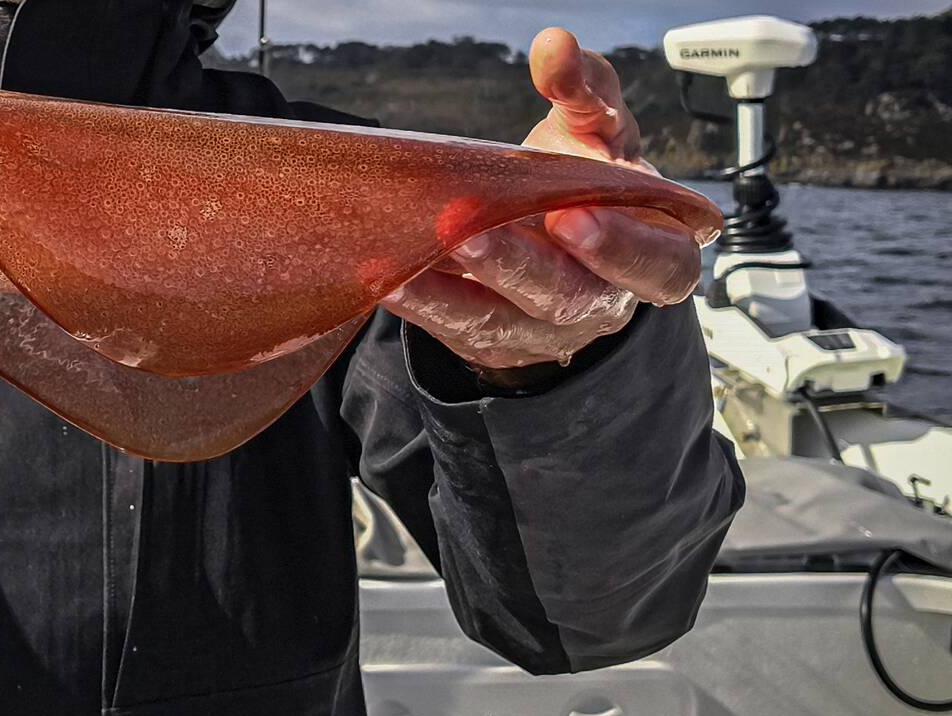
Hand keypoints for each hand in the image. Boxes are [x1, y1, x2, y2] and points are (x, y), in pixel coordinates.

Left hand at [382, 28, 700, 379]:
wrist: (551, 240)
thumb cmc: (587, 181)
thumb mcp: (600, 133)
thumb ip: (586, 90)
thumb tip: (554, 47)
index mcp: (654, 257)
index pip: (655, 265)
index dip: (619, 248)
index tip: (572, 216)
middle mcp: (600, 303)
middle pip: (565, 295)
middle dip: (516, 264)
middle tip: (471, 233)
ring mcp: (542, 330)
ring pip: (499, 318)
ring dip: (451, 290)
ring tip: (412, 254)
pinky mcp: (489, 341)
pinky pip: (451, 326)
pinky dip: (420, 301)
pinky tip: (387, 274)